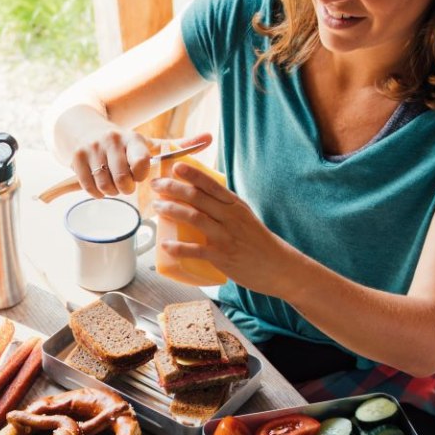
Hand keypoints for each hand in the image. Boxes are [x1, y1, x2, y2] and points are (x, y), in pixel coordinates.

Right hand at [58, 118, 212, 197]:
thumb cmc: (125, 143)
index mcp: (134, 139)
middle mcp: (112, 141)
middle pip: (123, 181)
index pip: (142, 165)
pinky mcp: (75, 159)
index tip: (139, 173)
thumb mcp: (150, 143)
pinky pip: (89, 188)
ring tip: (113, 182)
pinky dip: (96, 192)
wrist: (86, 127)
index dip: (141, 176)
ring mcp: (92, 150)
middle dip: (126, 188)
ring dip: (111, 191)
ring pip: (105, 186)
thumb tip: (211, 138)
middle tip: (126, 182)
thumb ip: (180, 145)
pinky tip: (100, 185)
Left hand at [149, 160, 298, 292]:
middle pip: (197, 197)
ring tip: (156, 208)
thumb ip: (225, 207)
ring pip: (194, 218)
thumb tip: (200, 196)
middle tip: (155, 185)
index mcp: (235, 205)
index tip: (174, 166)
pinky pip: (196, 251)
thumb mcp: (244, 217)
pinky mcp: (222, 257)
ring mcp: (226, 237)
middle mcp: (231, 217)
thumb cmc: (257, 242)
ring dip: (171, 211)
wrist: (278, 267)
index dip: (192, 174)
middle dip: (173, 188)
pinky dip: (179, 248)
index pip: (211, 185)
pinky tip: (165, 245)